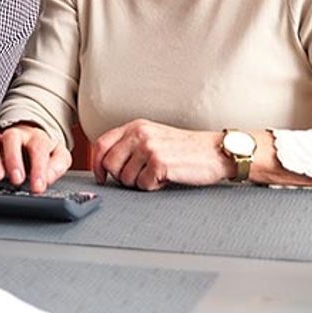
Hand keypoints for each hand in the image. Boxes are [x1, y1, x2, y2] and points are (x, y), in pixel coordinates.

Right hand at [0, 125, 70, 193]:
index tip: (38, 186)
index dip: (39, 168)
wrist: (29, 141)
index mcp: (37, 137)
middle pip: (11, 137)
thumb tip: (48, 177)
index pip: (39, 147)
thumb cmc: (43, 152)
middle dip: (13, 159)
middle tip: (17, 179)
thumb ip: (58, 165)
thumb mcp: (58, 157)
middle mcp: (16, 135)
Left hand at [92, 119, 228, 190]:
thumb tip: (106, 164)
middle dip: (121, 177)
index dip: (97, 164)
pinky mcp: (159, 163)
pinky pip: (143, 185)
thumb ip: (130, 144)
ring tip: (157, 173)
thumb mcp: (153, 136)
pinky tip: (167, 177)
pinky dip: (154, 186)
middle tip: (140, 176)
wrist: (213, 151)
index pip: (101, 144)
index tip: (101, 176)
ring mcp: (149, 147)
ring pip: (125, 178)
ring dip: (140, 182)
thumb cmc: (184, 148)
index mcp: (135, 126)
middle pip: (109, 164)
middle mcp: (139, 134)